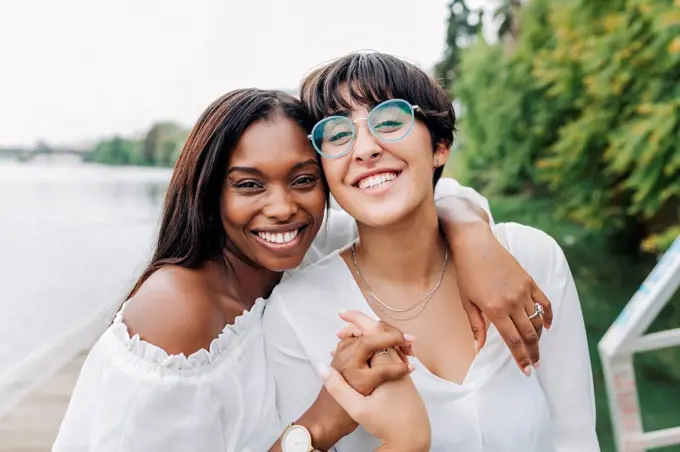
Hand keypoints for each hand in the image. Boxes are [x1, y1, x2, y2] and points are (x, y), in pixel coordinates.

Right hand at [319, 311, 429, 450]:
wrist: (412, 439)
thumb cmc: (387, 425)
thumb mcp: (357, 408)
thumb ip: (338, 387)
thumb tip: (321, 366)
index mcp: (387, 364)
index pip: (373, 330)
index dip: (356, 319)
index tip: (340, 313)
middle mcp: (397, 361)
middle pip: (379, 331)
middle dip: (359, 325)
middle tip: (339, 329)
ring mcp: (401, 367)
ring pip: (382, 342)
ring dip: (365, 337)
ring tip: (344, 341)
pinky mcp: (401, 375)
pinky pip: (386, 352)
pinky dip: (372, 349)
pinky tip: (359, 358)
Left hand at [443, 219, 552, 373]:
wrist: (475, 244)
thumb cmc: (466, 273)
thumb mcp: (467, 301)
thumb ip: (476, 326)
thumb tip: (480, 348)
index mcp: (495, 310)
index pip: (513, 341)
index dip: (521, 358)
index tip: (526, 370)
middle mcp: (512, 302)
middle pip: (528, 334)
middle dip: (533, 352)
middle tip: (535, 365)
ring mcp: (523, 291)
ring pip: (536, 321)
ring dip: (538, 338)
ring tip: (536, 348)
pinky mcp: (529, 281)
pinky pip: (544, 302)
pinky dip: (547, 316)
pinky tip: (546, 326)